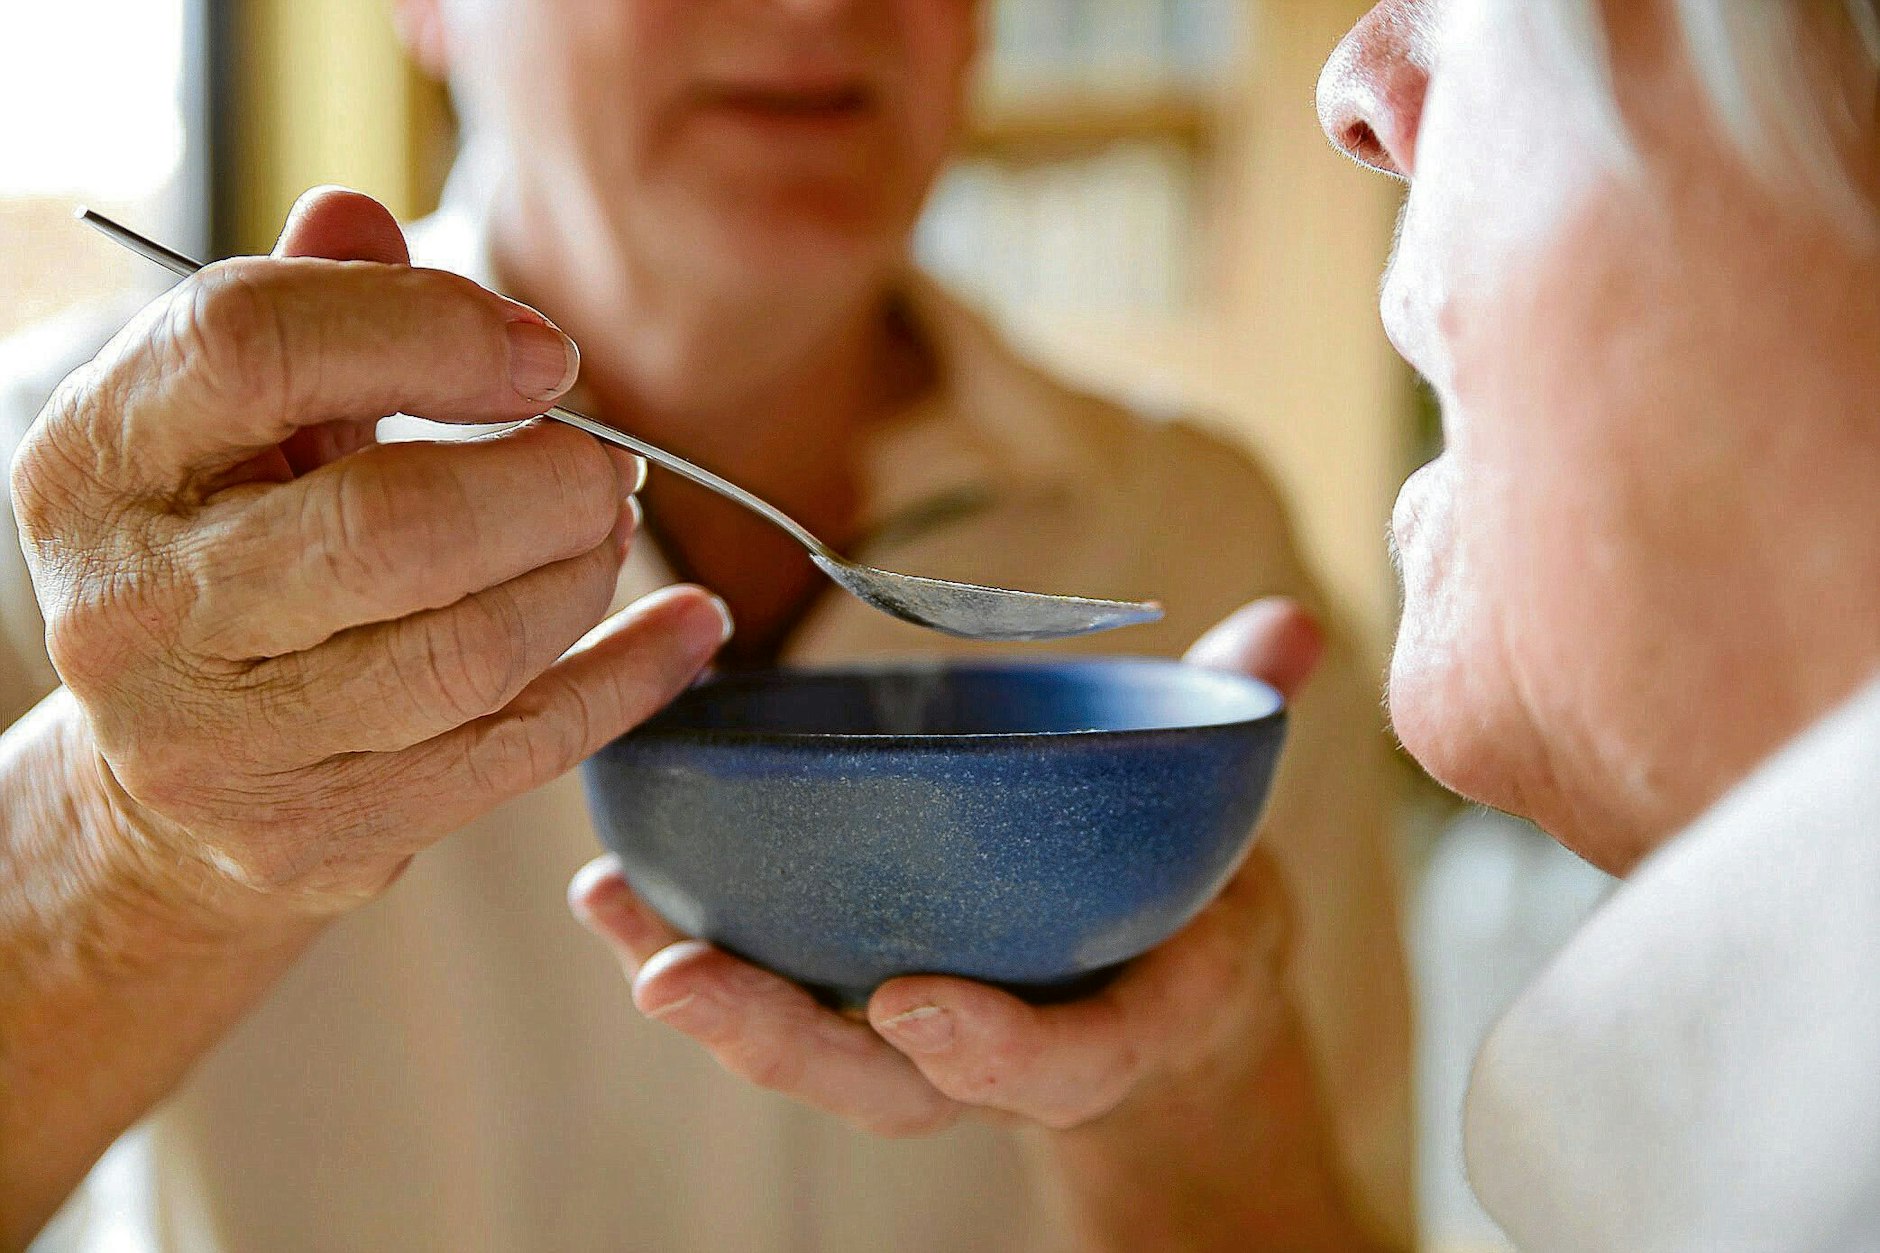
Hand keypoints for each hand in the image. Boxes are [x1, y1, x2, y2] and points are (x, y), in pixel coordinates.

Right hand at [13, 187, 731, 928]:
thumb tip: (366, 217)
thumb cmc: (219, 557)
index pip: (253, 348)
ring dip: (580, 574)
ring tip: (609, 529)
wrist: (161, 784)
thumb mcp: (226, 427)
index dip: (429, 330)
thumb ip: (302, 316)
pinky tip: (690, 627)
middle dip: (542, 484)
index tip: (544, 356)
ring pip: (466, 653)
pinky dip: (630, 678)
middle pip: (388, 526)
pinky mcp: (320, 836)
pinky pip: (520, 751)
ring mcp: (224, 745)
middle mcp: (137, 610)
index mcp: (97, 463)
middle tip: (604, 463)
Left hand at [569, 600, 1324, 1138]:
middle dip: (784, 1041)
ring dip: (710, 994)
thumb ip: (1248, 724)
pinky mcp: (867, 1004)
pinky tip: (613, 888)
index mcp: (1117, 1026)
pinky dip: (694, 943)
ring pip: (813, 1050)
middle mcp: (1005, 1056)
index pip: (1064, 1063)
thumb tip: (1287, 631)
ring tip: (615, 915)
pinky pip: (780, 993)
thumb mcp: (1233, 824)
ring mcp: (926, 1041)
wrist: (1160, 991)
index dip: (995, 1050)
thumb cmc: (1187, 904)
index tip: (919, 1006)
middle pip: (890, 1084)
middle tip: (679, 978)